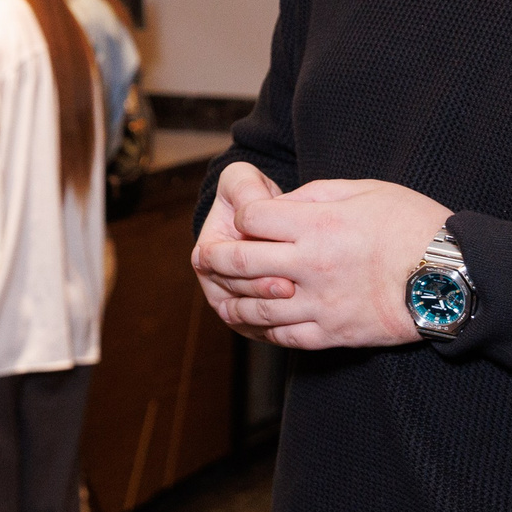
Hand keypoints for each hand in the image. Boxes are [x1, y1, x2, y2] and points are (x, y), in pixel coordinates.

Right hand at [192, 163, 293, 337]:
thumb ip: (244, 187)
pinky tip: (305, 317)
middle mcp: (216, 284)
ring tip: (298, 299)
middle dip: (260, 293)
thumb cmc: (252, 196)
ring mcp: (235, 304)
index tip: (272, 262)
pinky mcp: (256, 319)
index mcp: (206, 254)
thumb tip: (256, 206)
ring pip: (249, 317)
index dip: (241, 268)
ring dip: (272, 312)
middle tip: (289, 286)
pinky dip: (282, 326)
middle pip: (233, 296)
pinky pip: (265, 330)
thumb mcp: (242, 182)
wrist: (271, 220)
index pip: (215, 268)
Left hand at [193, 176, 451, 349]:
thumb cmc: (414, 226)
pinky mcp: (332, 334)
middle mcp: (310, 266)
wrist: (454, 279)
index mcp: (317, 226)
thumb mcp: (365, 190)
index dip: (239, 215)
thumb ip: (315, 196)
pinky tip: (253, 321)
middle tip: (205, 257)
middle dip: (214, 258)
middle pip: (239, 263)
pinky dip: (261, 328)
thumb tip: (280, 202)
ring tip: (221, 292)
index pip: (252, 219)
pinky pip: (283, 335)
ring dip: (230, 297)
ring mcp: (319, 304)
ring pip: (254, 304)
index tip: (242, 217)